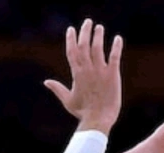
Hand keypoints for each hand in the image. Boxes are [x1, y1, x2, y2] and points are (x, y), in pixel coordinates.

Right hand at [44, 18, 122, 134]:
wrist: (97, 120)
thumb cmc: (83, 112)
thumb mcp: (68, 100)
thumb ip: (58, 88)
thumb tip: (46, 82)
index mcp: (76, 73)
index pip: (72, 51)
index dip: (71, 39)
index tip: (71, 29)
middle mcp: (87, 69)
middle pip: (84, 45)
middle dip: (85, 32)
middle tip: (88, 22)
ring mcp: (100, 71)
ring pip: (98, 48)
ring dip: (98, 36)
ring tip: (99, 27)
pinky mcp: (113, 75)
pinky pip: (115, 57)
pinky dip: (116, 47)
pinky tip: (118, 38)